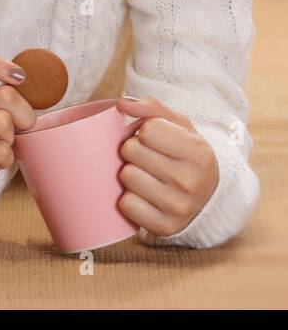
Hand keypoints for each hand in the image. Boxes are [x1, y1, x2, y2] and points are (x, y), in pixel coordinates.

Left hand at [116, 96, 218, 236]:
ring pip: (126, 177)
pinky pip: (126, 205)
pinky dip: (130, 200)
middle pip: (131, 151)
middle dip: (133, 152)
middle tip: (148, 160)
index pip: (147, 129)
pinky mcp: (165, 226)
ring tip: (147, 177)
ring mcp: (180, 206)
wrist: (208, 199)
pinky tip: (144, 197)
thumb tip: (121, 102)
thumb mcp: (179, 127)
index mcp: (199, 152)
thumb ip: (151, 108)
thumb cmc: (185, 156)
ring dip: (129, 175)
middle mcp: (192, 180)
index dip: (145, 132)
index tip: (155, 142)